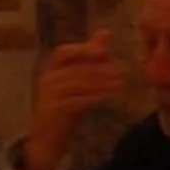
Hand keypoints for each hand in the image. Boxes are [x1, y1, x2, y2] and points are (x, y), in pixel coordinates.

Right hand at [23, 30, 126, 169]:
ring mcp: (48, 95)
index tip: (103, 51)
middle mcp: (47, 79)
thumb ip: (90, 58)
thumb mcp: (79, 80)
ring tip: (120, 83)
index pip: (63, 53)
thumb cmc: (65, 105)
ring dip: (100, 83)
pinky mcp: (53, 110)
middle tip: (122, 71)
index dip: (82, 50)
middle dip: (100, 70)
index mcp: (52, 69)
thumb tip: (105, 32)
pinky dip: (94, 97)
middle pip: (75, 69)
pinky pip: (76, 101)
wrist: (47, 136)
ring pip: (77, 84)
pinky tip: (109, 96)